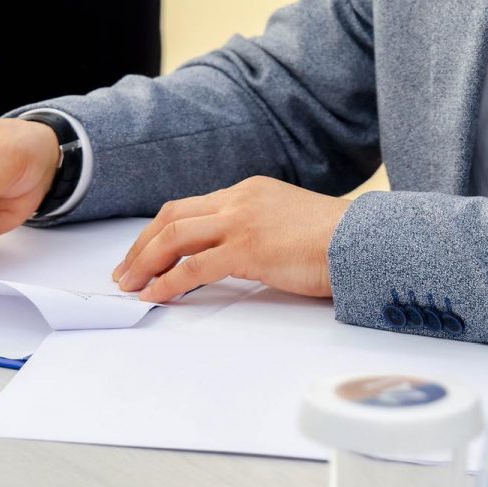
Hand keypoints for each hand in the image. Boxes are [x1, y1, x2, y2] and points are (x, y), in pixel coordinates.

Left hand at [111, 177, 349, 301]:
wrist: (362, 240)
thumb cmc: (335, 239)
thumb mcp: (288, 221)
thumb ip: (259, 228)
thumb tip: (236, 254)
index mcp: (250, 190)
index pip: (192, 206)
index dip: (160, 231)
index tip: (145, 252)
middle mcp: (240, 199)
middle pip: (173, 216)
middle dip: (141, 245)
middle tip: (125, 271)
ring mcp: (242, 221)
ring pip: (174, 236)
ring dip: (145, 262)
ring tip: (130, 285)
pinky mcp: (247, 248)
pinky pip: (193, 266)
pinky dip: (168, 282)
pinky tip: (156, 296)